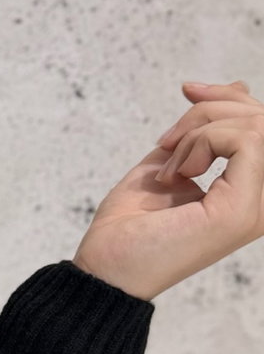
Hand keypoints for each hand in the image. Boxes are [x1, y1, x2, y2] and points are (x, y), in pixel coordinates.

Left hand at [71, 78, 263, 302]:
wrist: (106, 266)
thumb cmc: (132, 225)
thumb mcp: (176, 159)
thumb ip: (208, 129)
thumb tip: (239, 87)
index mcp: (252, 193)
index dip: (228, 97)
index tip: (187, 93)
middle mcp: (263, 202)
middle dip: (212, 108)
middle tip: (169, 139)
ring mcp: (257, 208)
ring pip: (258, 127)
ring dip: (200, 130)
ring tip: (170, 164)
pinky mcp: (241, 210)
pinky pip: (244, 141)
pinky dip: (200, 142)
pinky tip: (177, 173)